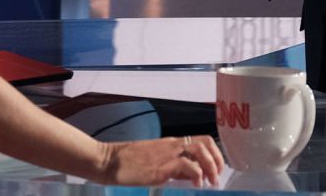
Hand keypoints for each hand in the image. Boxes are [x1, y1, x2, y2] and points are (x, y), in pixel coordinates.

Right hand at [96, 134, 223, 185]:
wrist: (108, 161)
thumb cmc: (127, 164)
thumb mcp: (155, 163)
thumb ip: (174, 168)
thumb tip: (192, 176)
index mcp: (170, 144)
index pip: (201, 140)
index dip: (215, 154)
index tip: (217, 169)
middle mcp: (171, 146)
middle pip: (205, 142)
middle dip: (217, 160)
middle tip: (217, 177)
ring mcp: (166, 155)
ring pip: (199, 149)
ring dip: (210, 166)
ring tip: (211, 181)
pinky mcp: (160, 167)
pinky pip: (186, 166)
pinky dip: (197, 174)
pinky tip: (197, 185)